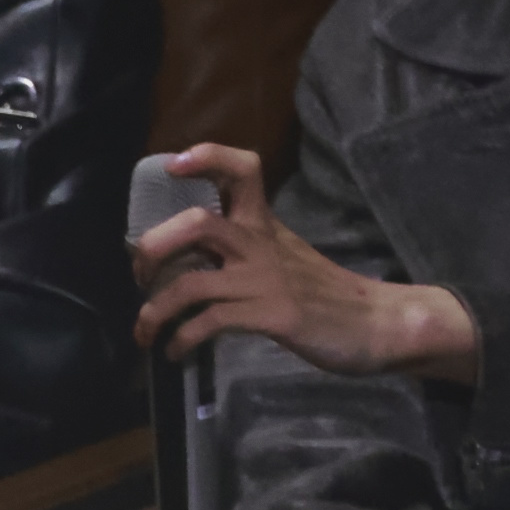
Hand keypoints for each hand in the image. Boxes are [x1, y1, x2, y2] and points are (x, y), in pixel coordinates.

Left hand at [135, 145, 479, 384]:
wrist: (369, 322)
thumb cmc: (320, 292)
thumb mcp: (281, 256)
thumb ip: (241, 249)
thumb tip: (189, 259)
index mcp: (264, 223)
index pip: (242, 168)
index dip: (206, 158)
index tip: (172, 166)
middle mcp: (260, 243)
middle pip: (196, 223)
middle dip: (154, 248)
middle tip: (141, 277)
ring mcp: (263, 280)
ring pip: (190, 282)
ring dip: (154, 311)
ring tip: (145, 333)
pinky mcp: (269, 315)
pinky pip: (208, 324)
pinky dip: (181, 340)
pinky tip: (176, 351)